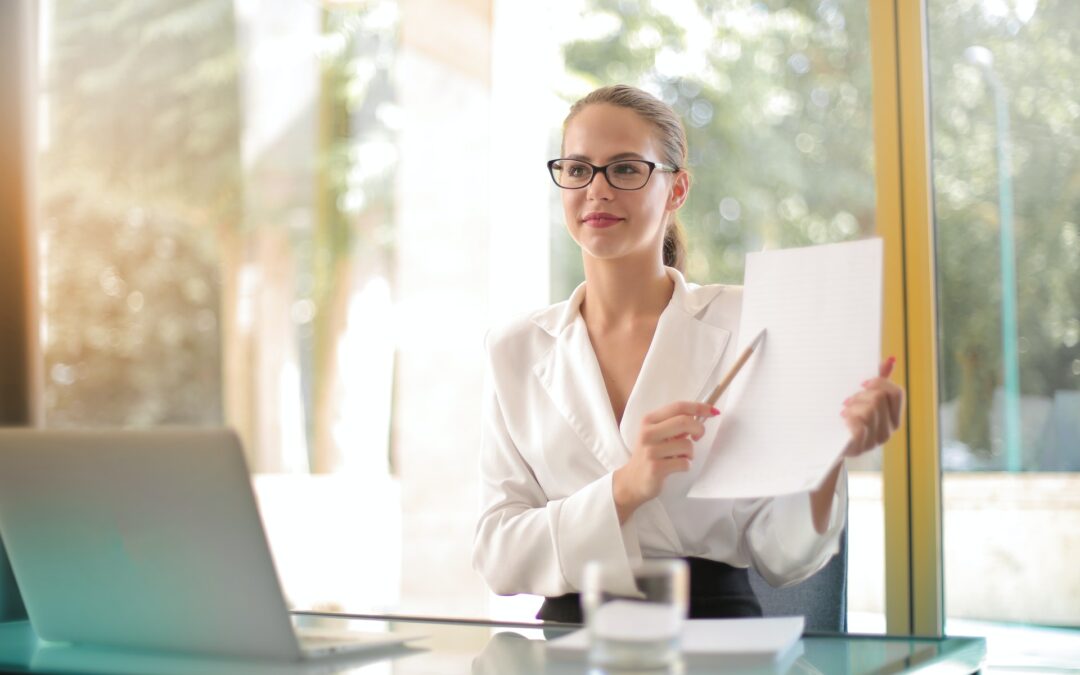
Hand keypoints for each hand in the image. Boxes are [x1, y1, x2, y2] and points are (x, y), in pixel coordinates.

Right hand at [613, 401, 717, 522]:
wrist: (632, 481)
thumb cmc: (650, 455)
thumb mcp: (657, 434)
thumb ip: (674, 424)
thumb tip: (700, 415)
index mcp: (649, 420)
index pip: (678, 407)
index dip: (699, 407)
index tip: (713, 411)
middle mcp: (648, 433)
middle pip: (685, 421)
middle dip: (699, 429)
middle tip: (699, 437)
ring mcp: (651, 451)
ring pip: (687, 445)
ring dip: (691, 453)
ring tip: (681, 457)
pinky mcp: (656, 468)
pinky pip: (684, 463)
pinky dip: (686, 465)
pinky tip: (676, 467)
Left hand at [841, 356, 903, 457]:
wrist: (831, 447)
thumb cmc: (849, 420)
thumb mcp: (864, 400)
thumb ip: (878, 382)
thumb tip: (890, 359)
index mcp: (893, 417)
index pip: (896, 392)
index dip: (880, 382)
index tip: (862, 384)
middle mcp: (889, 430)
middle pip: (880, 398)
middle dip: (861, 395)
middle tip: (848, 401)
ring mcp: (876, 440)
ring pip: (869, 410)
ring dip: (852, 407)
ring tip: (844, 412)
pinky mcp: (862, 447)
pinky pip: (860, 427)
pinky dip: (850, 419)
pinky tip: (844, 420)